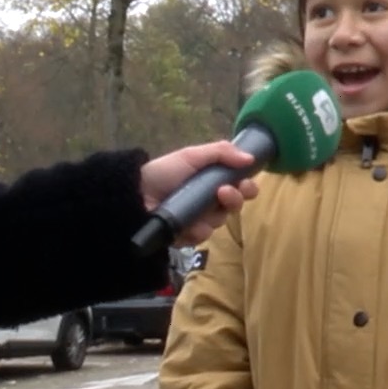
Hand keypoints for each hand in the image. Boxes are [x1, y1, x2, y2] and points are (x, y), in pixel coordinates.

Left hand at [140, 141, 257, 244]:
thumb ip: (221, 152)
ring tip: (200, 208)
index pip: (241, 187)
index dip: (248, 187)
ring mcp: (199, 220)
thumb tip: (250, 158)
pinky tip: (188, 225)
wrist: (137, 194)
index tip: (246, 185)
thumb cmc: (164, 172)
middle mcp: (210, 201)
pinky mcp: (188, 236)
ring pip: (220, 222)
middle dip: (235, 199)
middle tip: (225, 193)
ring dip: (214, 214)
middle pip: (235, 206)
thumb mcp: (192, 156)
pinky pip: (203, 236)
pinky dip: (197, 230)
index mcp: (213, 181)